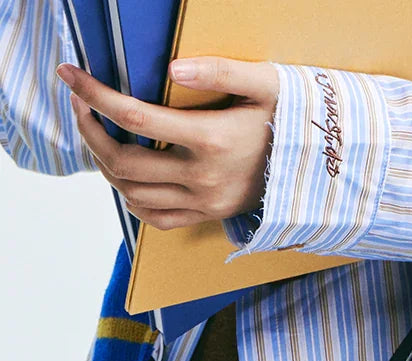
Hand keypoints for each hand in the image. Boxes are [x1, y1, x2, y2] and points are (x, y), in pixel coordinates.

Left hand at [56, 57, 278, 230]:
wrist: (318, 170)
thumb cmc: (290, 122)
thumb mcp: (266, 86)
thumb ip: (220, 70)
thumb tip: (171, 66)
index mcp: (211, 139)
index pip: (133, 117)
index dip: (93, 95)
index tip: (68, 76)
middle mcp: (203, 177)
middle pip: (123, 161)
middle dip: (90, 131)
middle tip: (81, 105)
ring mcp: (204, 202)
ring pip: (132, 192)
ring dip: (106, 164)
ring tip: (101, 137)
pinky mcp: (208, 216)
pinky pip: (155, 219)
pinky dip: (131, 199)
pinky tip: (127, 176)